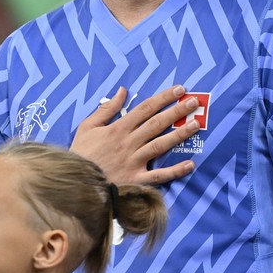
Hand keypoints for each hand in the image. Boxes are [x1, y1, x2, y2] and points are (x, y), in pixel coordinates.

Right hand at [71, 85, 199, 184]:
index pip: (145, 109)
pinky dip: (175, 171)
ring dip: (179, 134)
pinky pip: (158, 176)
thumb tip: (122, 91)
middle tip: (195, 103)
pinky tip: (190, 164)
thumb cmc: (82, 153)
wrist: (76, 182)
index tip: (179, 90)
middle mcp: (129, 143)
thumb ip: (106, 109)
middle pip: (156, 123)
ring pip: (160, 145)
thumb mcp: (87, 126)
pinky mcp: (136, 180)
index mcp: (118, 128)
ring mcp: (134, 162)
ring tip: (196, 125)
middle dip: (177, 111)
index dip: (163, 98)